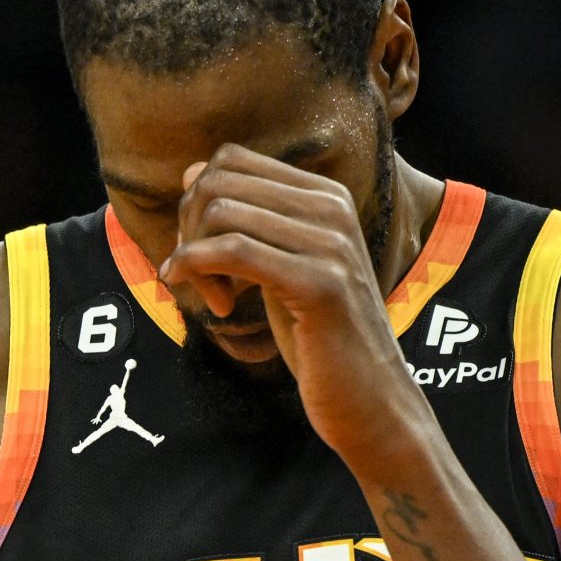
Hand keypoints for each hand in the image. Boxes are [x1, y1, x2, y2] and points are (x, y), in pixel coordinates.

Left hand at [161, 143, 431, 465]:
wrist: (372, 401)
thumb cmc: (320, 340)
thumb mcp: (282, 268)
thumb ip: (248, 222)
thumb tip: (190, 175)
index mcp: (326, 195)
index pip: (231, 160)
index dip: (198, 204)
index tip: (204, 255)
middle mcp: (333, 208)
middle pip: (218, 181)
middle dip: (188, 228)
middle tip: (197, 277)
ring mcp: (331, 243)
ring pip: (220, 212)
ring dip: (195, 257)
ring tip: (215, 299)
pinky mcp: (320, 284)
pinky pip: (233, 251)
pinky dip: (200, 270)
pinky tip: (211, 304)